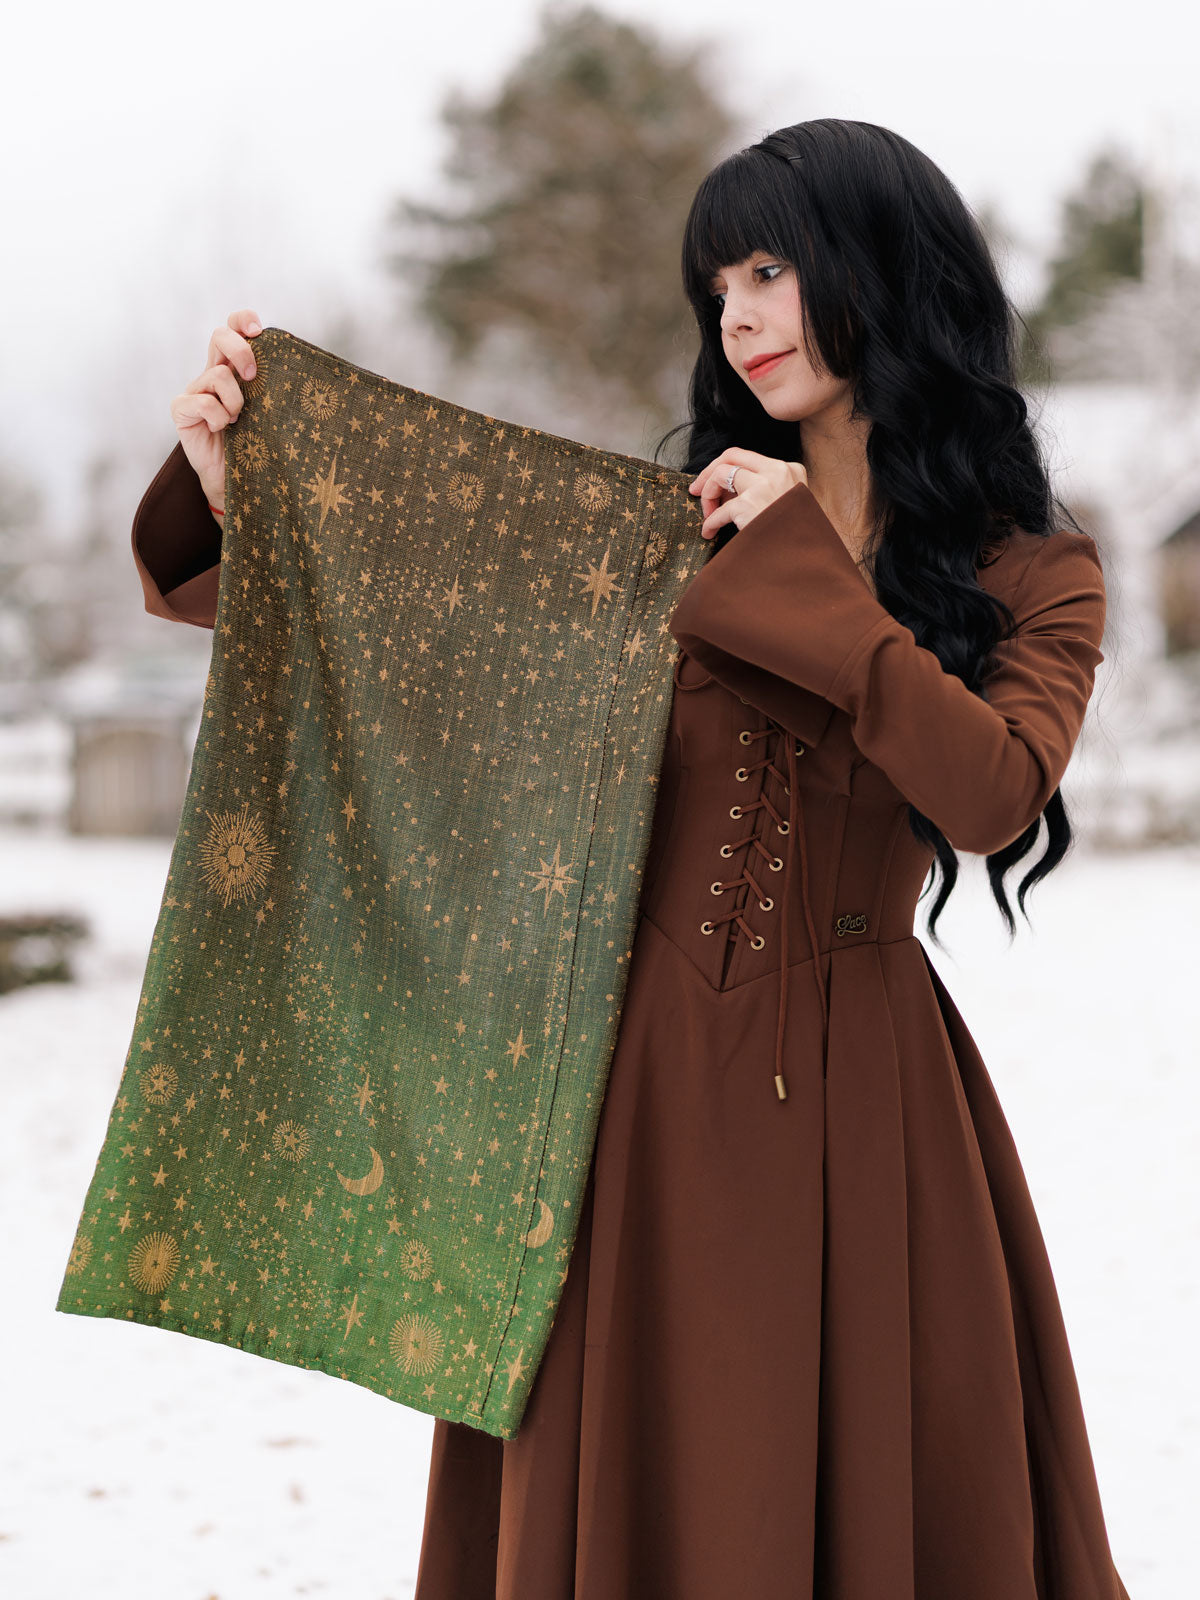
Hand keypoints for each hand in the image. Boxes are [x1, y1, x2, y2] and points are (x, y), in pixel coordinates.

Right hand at [168, 309, 263, 511]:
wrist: (234, 478)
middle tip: (253, 376)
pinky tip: (223, 429)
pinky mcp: (182, 410)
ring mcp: (195, 390)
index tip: (260, 330)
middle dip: (240, 351)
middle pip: (219, 335)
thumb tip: (299, 368)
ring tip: (238, 420)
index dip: (242, 320)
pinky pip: (203, 402)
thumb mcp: (269, 410)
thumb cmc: (256, 444)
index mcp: (234, 368)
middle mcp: (212, 373)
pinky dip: (218, 417)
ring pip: (218, 375)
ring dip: (235, 400)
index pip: (233, 327)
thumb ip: (272, 386)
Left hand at [687, 449, 807, 539]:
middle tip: (696, 490)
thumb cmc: (797, 538)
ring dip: (708, 496)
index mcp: (790, 469)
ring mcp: (763, 486)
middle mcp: (777, 471)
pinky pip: (720, 510)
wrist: (806, 559)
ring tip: (709, 517)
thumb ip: (769, 491)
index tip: (716, 485)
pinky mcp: (749, 505)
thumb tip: (730, 493)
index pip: (748, 457)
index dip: (726, 468)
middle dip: (708, 472)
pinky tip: (709, 533)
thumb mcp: (790, 505)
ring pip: (720, 475)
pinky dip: (710, 522)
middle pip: (730, 456)